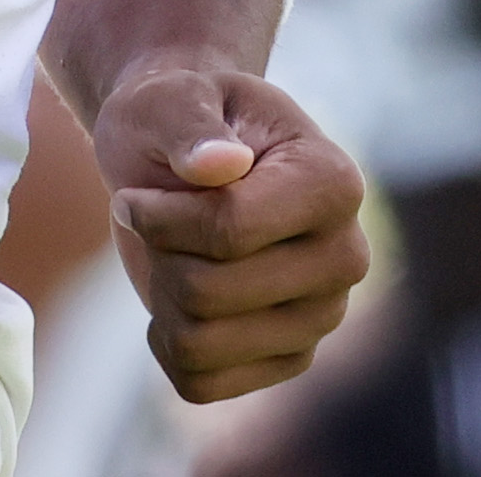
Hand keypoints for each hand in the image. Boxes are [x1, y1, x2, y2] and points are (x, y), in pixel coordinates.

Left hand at [96, 51, 367, 401]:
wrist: (183, 152)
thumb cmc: (178, 116)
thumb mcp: (170, 97)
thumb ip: (190, 122)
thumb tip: (222, 164)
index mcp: (332, 183)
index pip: (230, 230)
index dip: (158, 217)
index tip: (135, 193)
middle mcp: (344, 256)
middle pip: (208, 291)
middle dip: (158, 251)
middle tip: (155, 216)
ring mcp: (323, 315)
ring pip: (199, 342)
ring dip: (159, 292)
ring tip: (171, 251)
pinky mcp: (290, 359)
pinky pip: (200, 383)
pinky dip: (165, 342)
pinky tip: (177, 297)